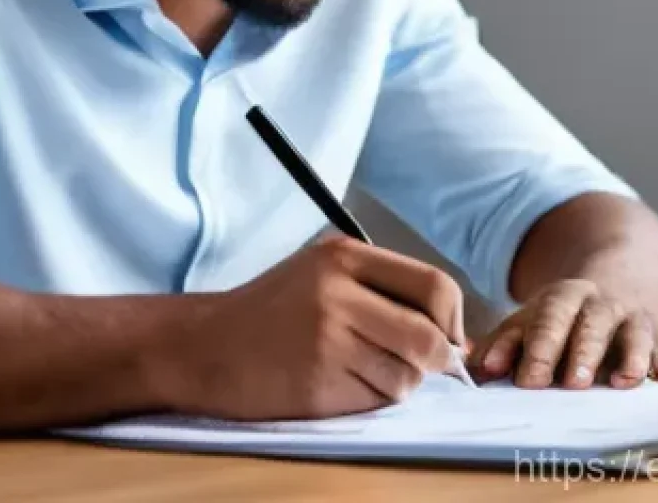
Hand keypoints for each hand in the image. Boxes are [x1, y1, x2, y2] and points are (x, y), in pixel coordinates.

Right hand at [171, 235, 466, 420]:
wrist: (205, 345)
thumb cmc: (271, 311)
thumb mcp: (322, 273)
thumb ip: (381, 288)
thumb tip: (452, 332)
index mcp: (343, 256)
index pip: (434, 285)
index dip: (452, 319)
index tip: (447, 337)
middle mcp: (337, 292)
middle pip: (429, 337)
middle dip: (437, 360)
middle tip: (421, 364)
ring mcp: (327, 338)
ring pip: (407, 376)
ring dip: (397, 383)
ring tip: (360, 369)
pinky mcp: (318, 381)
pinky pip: (376, 400)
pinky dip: (369, 400)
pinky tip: (336, 383)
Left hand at [467, 278, 657, 389]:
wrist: (619, 278)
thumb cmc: (564, 316)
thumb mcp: (532, 321)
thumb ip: (503, 345)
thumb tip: (474, 369)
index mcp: (557, 300)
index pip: (540, 322)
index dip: (531, 349)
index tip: (522, 380)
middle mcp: (593, 305)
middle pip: (582, 325)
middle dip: (575, 352)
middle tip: (570, 382)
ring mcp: (627, 317)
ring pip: (626, 333)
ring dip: (623, 357)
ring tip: (620, 382)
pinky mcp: (657, 333)